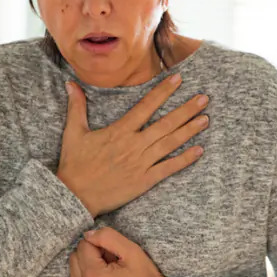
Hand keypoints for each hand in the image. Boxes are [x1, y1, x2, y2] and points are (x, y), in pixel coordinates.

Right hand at [57, 74, 208, 217]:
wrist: (75, 196)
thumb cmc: (74, 164)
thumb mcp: (73, 132)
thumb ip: (77, 106)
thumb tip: (71, 83)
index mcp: (119, 130)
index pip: (146, 106)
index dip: (163, 91)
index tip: (178, 79)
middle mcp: (134, 144)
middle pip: (166, 124)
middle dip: (186, 110)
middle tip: (204, 98)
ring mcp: (141, 163)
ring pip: (170, 143)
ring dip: (189, 130)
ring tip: (206, 119)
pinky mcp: (144, 181)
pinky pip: (168, 168)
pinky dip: (184, 160)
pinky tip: (199, 151)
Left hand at [69, 226, 170, 276]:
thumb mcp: (132, 252)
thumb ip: (109, 237)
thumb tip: (89, 233)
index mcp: (95, 276)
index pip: (84, 245)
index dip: (99, 242)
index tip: (113, 251)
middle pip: (76, 255)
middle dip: (91, 251)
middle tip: (111, 258)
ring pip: (75, 266)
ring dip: (88, 262)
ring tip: (108, 268)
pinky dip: (88, 273)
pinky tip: (104, 276)